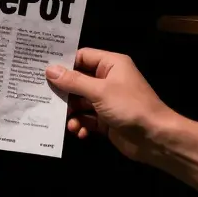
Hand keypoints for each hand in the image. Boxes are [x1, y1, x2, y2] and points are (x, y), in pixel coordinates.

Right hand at [46, 49, 175, 161]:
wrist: (157, 139)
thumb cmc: (130, 106)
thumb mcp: (99, 91)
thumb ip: (73, 81)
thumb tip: (49, 70)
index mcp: (111, 65)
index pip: (81, 57)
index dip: (62, 63)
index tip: (40, 69)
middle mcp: (107, 80)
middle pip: (76, 81)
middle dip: (62, 92)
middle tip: (42, 97)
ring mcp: (106, 101)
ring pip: (78, 102)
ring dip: (70, 112)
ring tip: (65, 121)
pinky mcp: (105, 120)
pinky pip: (85, 118)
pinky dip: (80, 125)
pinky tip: (78, 131)